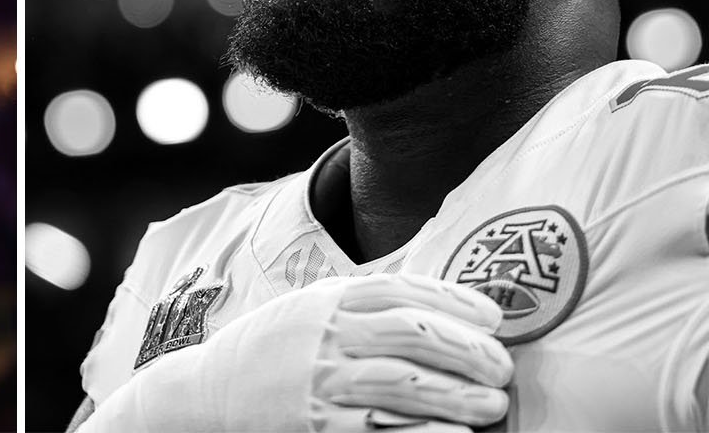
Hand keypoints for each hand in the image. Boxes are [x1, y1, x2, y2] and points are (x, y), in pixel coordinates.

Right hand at [79, 273, 512, 431]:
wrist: (207, 395)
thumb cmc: (274, 350)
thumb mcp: (313, 309)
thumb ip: (365, 301)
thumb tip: (443, 303)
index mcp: (328, 300)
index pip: (402, 291)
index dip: (454, 301)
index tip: (492, 318)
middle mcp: (325, 337)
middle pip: (411, 334)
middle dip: (467, 349)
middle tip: (501, 367)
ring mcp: (320, 384)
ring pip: (403, 384)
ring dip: (457, 395)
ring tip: (492, 405)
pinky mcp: (316, 428)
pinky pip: (380, 431)